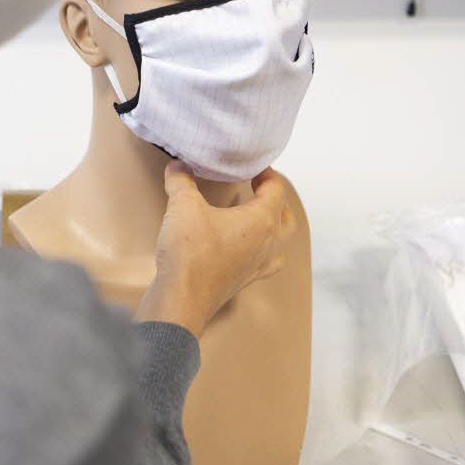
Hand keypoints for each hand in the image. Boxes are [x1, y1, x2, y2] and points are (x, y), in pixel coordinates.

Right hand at [135, 162, 297, 337]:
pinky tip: (247, 249)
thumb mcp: (183, 206)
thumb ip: (181, 181)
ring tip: (258, 217)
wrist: (182, 299)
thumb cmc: (190, 253)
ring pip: (281, 243)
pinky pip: (266, 263)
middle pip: (286, 217)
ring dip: (275, 227)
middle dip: (276, 199)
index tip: (253, 166)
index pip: (277, 190)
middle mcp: (268, 244)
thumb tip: (178, 165)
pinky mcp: (245, 281)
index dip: (267, 173)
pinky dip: (263, 252)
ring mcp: (258, 266)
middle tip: (258, 187)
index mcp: (262, 221)